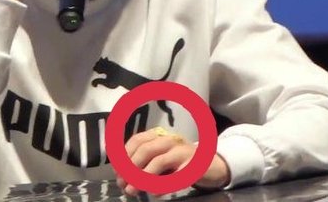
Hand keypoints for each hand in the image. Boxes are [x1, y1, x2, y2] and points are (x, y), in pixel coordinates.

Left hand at [116, 127, 230, 195]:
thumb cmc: (179, 161)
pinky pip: (175, 176)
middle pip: (145, 149)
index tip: (116, 170)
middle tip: (123, 183)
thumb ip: (142, 159)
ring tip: (133, 190)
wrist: (210, 164)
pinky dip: (162, 185)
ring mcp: (182, 151)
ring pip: (158, 161)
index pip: (137, 139)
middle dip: (130, 167)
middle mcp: (170, 139)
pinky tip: (154, 193)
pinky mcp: (193, 166)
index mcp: (159, 135)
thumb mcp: (159, 156)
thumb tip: (119, 169)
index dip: (124, 154)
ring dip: (142, 177)